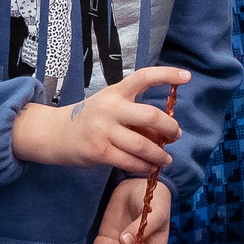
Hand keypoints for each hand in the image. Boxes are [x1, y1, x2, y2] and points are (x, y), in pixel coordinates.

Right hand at [12, 66, 188, 171]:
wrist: (57, 133)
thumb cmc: (91, 118)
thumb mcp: (110, 106)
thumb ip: (134, 115)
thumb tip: (163, 133)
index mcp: (116, 92)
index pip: (143, 77)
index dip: (166, 75)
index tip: (186, 77)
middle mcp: (111, 108)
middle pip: (151, 116)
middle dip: (170, 128)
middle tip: (175, 135)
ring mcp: (104, 130)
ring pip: (143, 145)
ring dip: (159, 155)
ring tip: (166, 160)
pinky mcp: (100, 151)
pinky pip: (130, 162)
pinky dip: (144, 167)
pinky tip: (149, 168)